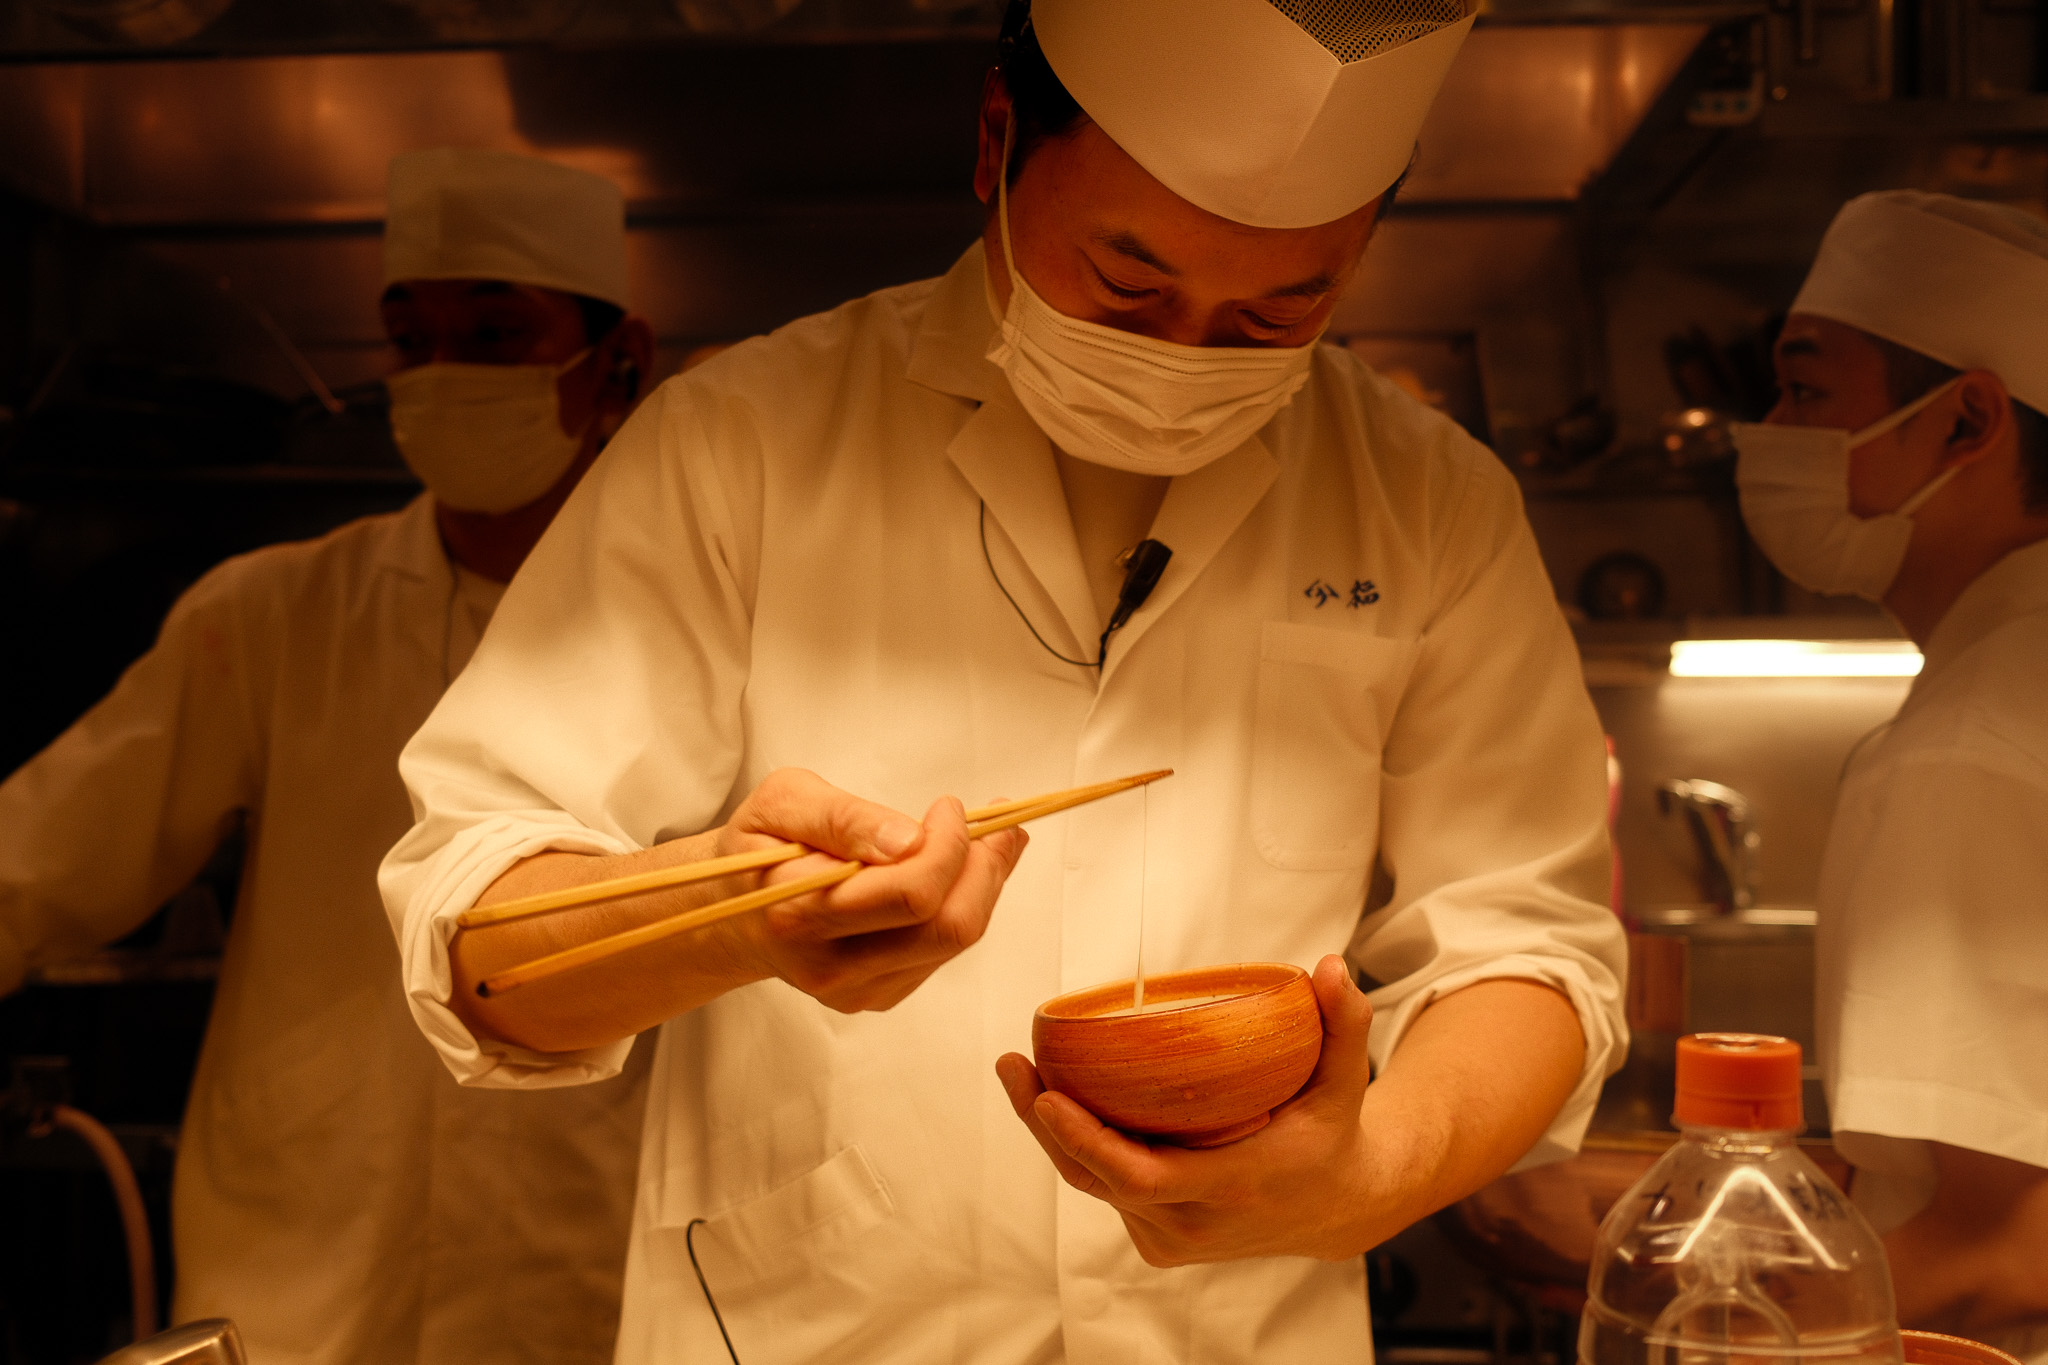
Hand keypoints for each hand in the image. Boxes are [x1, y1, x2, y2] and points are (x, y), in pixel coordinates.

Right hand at [718, 769, 1029, 1012]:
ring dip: (984, 883)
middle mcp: (829, 964)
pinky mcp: (876, 995)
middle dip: (984, 867)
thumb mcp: (783, 801)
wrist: (733, 909)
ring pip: (954, 940)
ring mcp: (856, 989)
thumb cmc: (760, 844)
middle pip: (946, 926)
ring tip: (989, 839)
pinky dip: (964, 904)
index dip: (947, 845)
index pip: (909, 894)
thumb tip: (908, 839)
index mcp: (799, 912)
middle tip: (993, 822)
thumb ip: (843, 817)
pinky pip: (942, 952)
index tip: (946, 806)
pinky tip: (958, 872)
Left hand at [995, 955, 1381, 1264]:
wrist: (1336, 1209)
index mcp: (1233, 1188)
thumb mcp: (1345, 1083)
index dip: (1084, 1140)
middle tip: (1013, 1063)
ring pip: (1094, 1187)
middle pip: (1096, 1180)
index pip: (1140, 1176)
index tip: (1044, 1095)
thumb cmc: (1331, 1134)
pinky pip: (1107, 1191)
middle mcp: (1194, 1223)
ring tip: (1021, 1072)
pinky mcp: (1158, 1239)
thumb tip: (1330, 963)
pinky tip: (1056, 1100)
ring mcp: (1172, 1237)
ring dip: (1053, 1135)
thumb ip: (1344, 1025)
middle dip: (1044, 1125)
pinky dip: (1080, 1150)